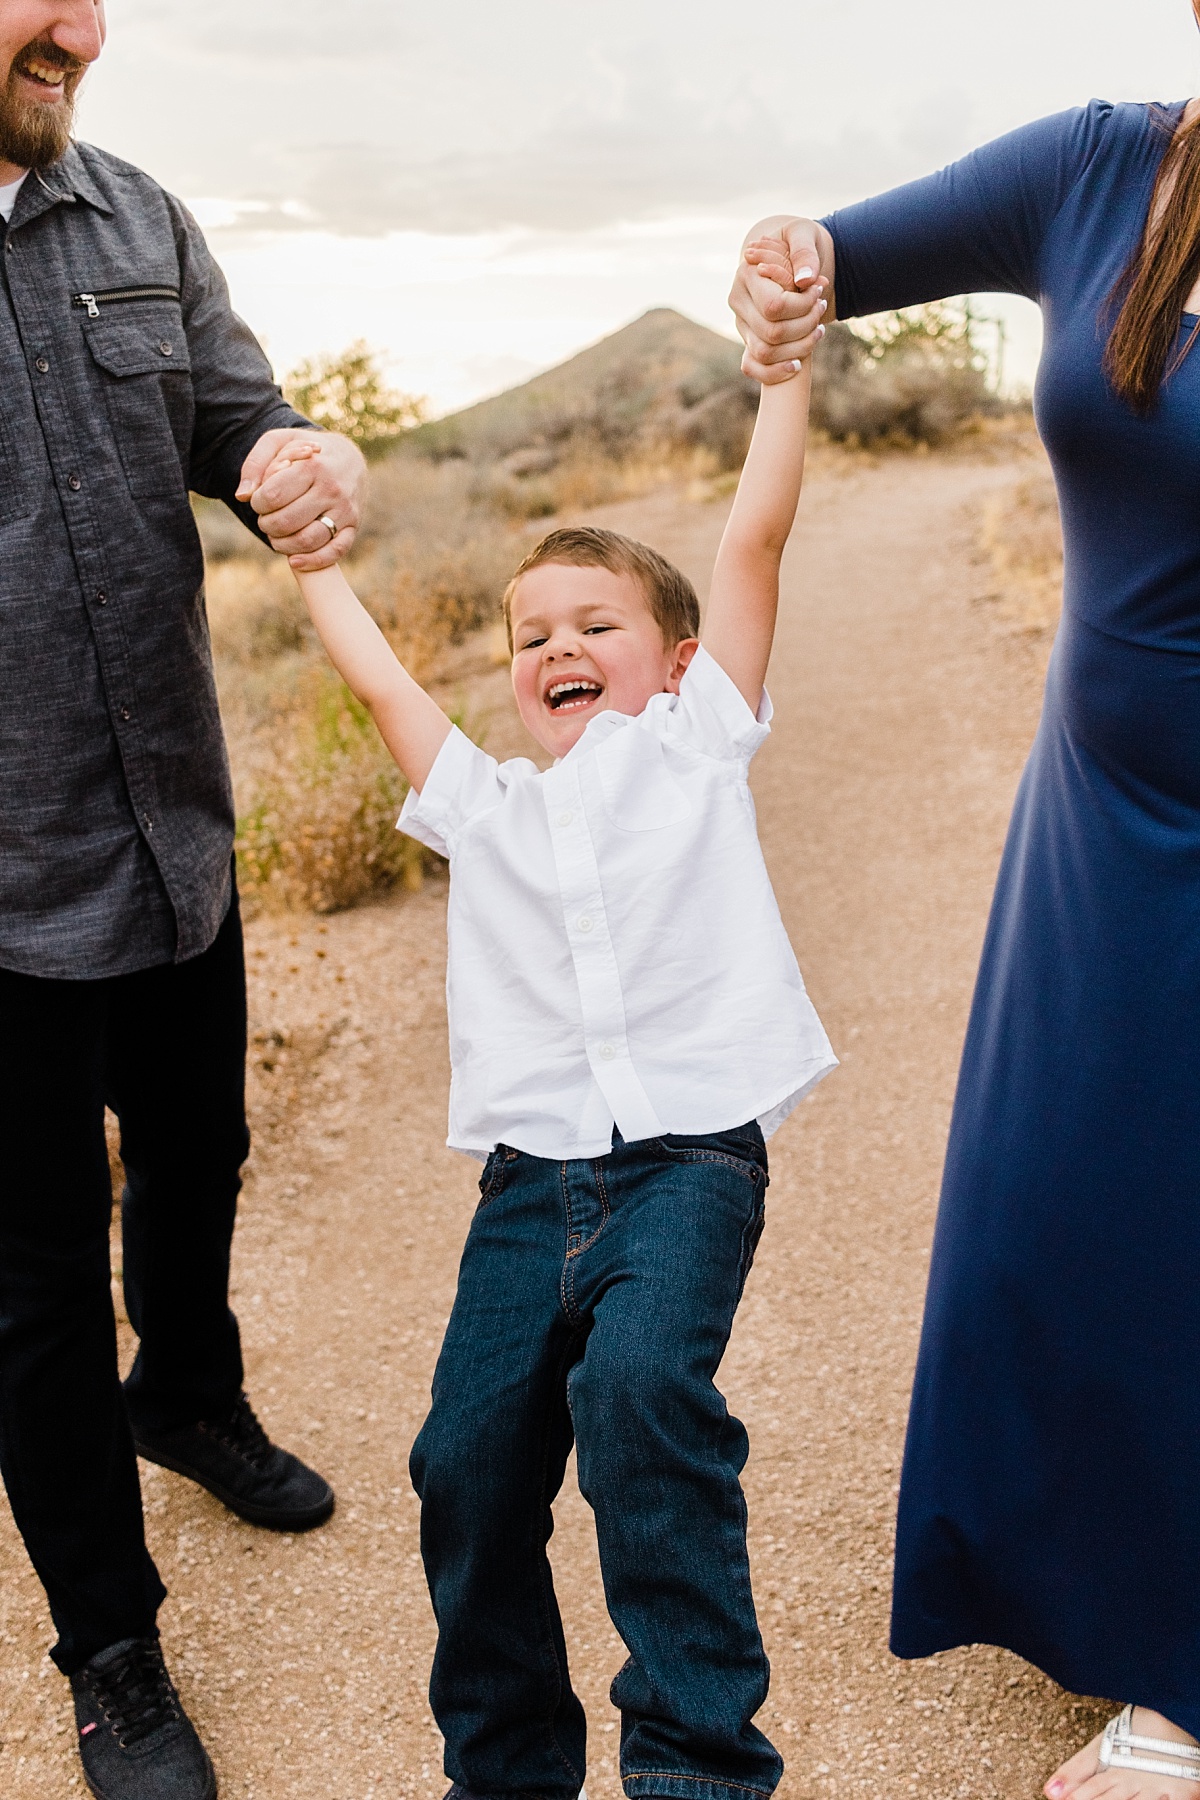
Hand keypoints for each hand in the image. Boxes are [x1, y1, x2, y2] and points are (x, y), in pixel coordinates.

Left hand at [236, 428, 366, 569]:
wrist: (349, 459)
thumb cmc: (306, 452)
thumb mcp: (278, 443)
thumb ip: (255, 463)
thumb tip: (242, 496)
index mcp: (312, 466)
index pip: (273, 495)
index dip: (258, 503)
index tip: (259, 500)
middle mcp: (331, 489)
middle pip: (287, 521)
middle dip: (267, 524)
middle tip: (265, 519)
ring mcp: (345, 510)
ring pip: (308, 540)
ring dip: (283, 545)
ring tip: (276, 537)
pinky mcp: (353, 527)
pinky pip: (335, 552)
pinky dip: (313, 561)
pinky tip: (294, 561)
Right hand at [729, 214, 832, 384]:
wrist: (790, 257)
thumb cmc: (797, 242)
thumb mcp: (804, 234)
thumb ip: (804, 252)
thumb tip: (805, 280)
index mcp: (746, 274)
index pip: (774, 307)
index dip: (803, 306)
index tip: (819, 290)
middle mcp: (738, 302)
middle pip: (771, 333)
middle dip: (805, 325)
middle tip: (822, 306)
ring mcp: (742, 323)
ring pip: (765, 353)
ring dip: (799, 347)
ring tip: (819, 328)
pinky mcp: (748, 339)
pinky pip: (753, 368)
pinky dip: (775, 373)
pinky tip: (799, 365)